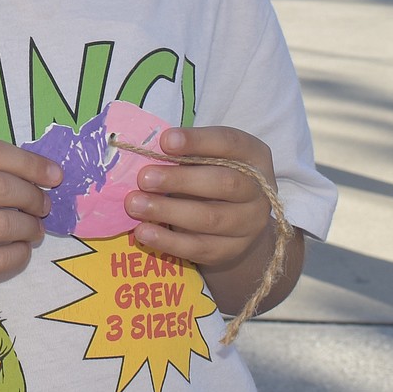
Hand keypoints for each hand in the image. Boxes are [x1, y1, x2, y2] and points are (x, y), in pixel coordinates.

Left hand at [124, 125, 276, 272]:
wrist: (235, 217)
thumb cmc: (211, 173)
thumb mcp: (205, 155)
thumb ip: (184, 152)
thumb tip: (146, 150)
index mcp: (253, 155)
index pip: (229, 143)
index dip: (197, 141)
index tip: (165, 141)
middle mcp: (259, 190)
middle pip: (224, 183)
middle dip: (180, 180)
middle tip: (143, 178)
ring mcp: (250, 224)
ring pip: (211, 219)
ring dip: (169, 211)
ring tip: (134, 204)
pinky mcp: (233, 250)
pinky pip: (200, 248)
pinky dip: (168, 241)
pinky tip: (143, 232)